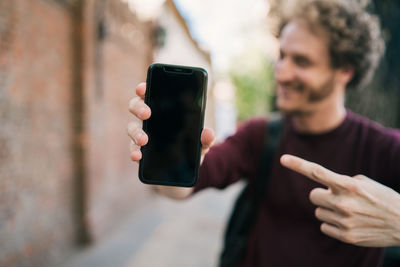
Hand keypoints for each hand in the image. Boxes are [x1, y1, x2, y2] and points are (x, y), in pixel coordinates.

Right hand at [127, 82, 214, 162]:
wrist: (186, 166)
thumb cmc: (192, 145)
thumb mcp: (202, 142)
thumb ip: (206, 138)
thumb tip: (208, 133)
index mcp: (163, 108)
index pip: (150, 93)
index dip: (144, 88)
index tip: (142, 88)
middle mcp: (149, 118)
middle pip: (136, 106)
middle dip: (139, 107)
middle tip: (147, 113)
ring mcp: (142, 133)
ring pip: (132, 128)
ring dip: (136, 133)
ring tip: (144, 140)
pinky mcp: (140, 150)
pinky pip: (133, 149)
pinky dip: (134, 152)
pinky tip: (137, 156)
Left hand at [280, 154, 399, 246]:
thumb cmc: (381, 198)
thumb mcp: (364, 183)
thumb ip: (341, 183)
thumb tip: (323, 187)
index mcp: (349, 185)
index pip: (318, 172)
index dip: (298, 165)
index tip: (283, 158)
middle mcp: (344, 202)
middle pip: (313, 196)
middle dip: (322, 195)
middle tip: (336, 197)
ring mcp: (344, 221)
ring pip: (318, 212)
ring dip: (328, 210)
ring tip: (348, 211)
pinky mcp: (346, 236)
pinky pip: (324, 226)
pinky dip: (332, 224)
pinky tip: (348, 223)